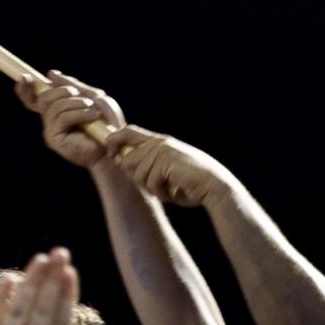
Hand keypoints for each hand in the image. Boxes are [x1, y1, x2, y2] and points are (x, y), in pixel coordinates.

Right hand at [16, 70, 123, 169]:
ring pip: (54, 107)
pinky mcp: (55, 140)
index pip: (34, 98)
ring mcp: (51, 130)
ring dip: (75, 103)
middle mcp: (51, 119)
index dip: (26, 89)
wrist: (114, 145)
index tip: (25, 77)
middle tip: (78, 93)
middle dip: (61, 91)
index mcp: (57, 108)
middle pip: (43, 98)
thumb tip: (50, 74)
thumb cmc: (105, 121)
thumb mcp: (92, 96)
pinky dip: (79, 113)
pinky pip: (62, 118)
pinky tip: (92, 116)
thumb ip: (73, 85)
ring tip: (92, 108)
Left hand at [102, 125, 230, 207]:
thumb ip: (147, 164)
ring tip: (168, 188)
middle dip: (135, 177)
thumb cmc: (190, 183)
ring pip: (137, 175)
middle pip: (126, 159)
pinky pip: (150, 183)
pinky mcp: (165, 163)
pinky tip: (173, 191)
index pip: (128, 132)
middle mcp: (159, 143)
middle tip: (155, 186)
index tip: (110, 153)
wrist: (214, 186)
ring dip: (151, 188)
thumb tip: (121, 163)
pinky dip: (160, 193)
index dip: (114, 140)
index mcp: (159, 141)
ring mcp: (162, 152)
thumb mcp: (166, 169)